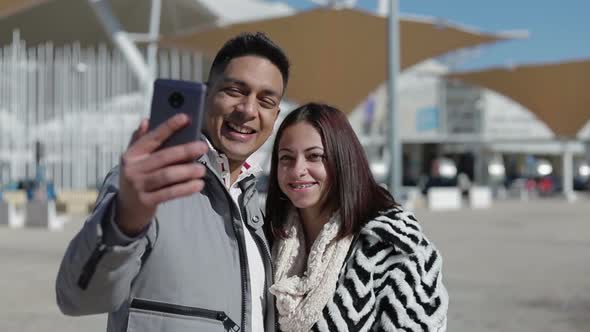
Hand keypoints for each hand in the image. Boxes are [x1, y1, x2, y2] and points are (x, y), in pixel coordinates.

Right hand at [116, 114, 207, 235]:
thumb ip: (141, 140)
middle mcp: (133, 169)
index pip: (152, 138)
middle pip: (163, 157)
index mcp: (131, 154)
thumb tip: (147, 120)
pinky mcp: (147, 201)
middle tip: (202, 147)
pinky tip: (198, 184)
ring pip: (167, 176)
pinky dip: (185, 188)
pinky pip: (169, 193)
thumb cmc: (137, 177)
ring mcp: (139, 186)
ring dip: (187, 171)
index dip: (168, 127)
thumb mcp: (134, 159)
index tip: (185, 117)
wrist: (126, 208)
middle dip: (185, 150)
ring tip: (202, 169)